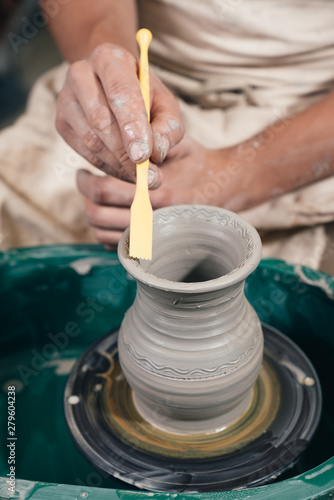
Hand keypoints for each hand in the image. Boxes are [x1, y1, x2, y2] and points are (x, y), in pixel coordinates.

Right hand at [56, 43, 183, 182]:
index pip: (120, 92)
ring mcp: (66, 99)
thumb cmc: (145, 97)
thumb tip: (157, 153)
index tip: (144, 156)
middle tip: (149, 177)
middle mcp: (81, 73)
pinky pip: (85, 153)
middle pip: (101, 120)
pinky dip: (108, 168)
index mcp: (110, 58)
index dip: (132, 127)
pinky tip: (125, 172)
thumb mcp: (165, 105)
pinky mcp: (61, 123)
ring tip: (143, 177)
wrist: (115, 87)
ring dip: (119, 165)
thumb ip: (169, 127)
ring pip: (92, 140)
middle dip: (127, 154)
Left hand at [77, 135, 244, 248]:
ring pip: (103, 233)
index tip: (81, 172)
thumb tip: (117, 139)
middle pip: (98, 214)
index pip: (104, 190)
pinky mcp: (153, 244)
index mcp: (157, 192)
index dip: (85, 181)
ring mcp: (152, 235)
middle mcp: (153, 218)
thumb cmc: (196, 162)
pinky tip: (109, 214)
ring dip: (92, 214)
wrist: (224, 187)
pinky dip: (106, 232)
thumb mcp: (178, 144)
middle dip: (85, 196)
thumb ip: (151, 143)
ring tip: (93, 199)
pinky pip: (116, 246)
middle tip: (83, 181)